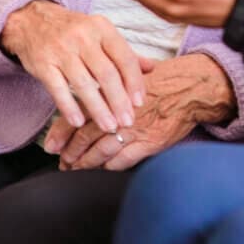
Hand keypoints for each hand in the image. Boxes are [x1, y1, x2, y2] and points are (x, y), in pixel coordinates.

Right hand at [0, 0, 154, 133]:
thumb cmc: (73, 30)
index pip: (124, 57)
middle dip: (119, 101)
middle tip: (127, 122)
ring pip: (84, 84)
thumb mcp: (100, 33)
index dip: (134, 82)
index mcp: (102, 28)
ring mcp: (61, 50)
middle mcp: (82, 37)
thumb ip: (124, 52)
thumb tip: (152, 68)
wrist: (32, 19)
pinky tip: (79, 122)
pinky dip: (69, 107)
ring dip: (98, 109)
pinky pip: (58, 89)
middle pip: (106, 74)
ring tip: (109, 127)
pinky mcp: (42, 64)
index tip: (140, 103)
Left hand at [44, 54, 236, 169]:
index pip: (79, 114)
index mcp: (112, 93)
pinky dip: (110, 166)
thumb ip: (112, 84)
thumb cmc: (164, 80)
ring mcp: (135, 129)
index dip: (62, 132)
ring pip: (101, 151)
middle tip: (62, 163)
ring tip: (76, 170)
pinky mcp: (150, 143)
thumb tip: (91, 92)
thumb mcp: (134, 74)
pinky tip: (103, 169)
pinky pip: (123, 160)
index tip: (51, 146)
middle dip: (71, 152)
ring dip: (86, 163)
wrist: (193, 88)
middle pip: (85, 136)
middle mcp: (120, 112)